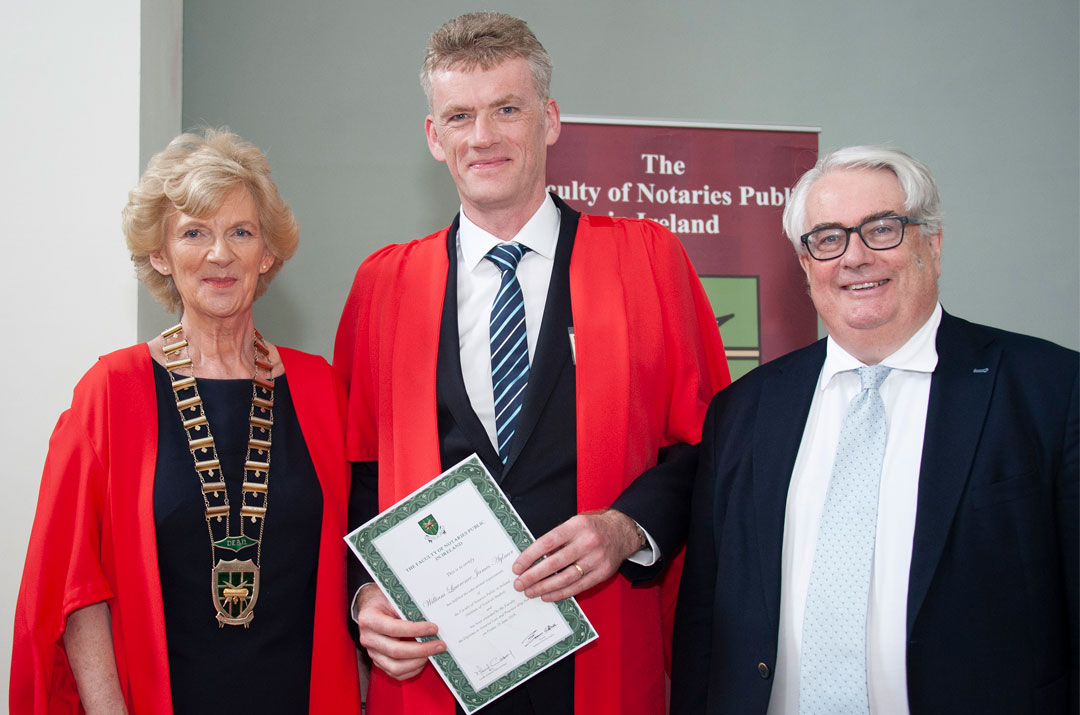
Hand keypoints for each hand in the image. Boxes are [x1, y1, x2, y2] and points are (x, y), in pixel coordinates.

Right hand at [354, 584, 444, 679]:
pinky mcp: (379, 662)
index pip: (393, 628)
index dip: (415, 630)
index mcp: (369, 619)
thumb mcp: (393, 598)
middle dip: (421, 649)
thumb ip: (407, 607)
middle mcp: (368, 639)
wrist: (372, 608)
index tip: (433, 628)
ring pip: (395, 667)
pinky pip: (396, 673)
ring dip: (418, 662)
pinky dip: (412, 669)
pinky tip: (423, 660)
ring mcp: (372, 653)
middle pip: (395, 651)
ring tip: (433, 653)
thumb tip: (431, 618)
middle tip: (439, 645)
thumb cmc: (384, 601)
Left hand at [511, 509, 642, 601]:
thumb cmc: (591, 529)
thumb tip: (531, 559)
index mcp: (576, 527)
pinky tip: (547, 595)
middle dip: (533, 576)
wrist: (621, 532)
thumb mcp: (573, 525)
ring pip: (565, 578)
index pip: (547, 542)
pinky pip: (578, 587)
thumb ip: (556, 540)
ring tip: (530, 592)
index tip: (517, 567)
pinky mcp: (602, 573)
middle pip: (554, 563)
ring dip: (544, 587)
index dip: (529, 556)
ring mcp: (596, 559)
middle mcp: (587, 542)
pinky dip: (560, 593)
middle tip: (519, 583)